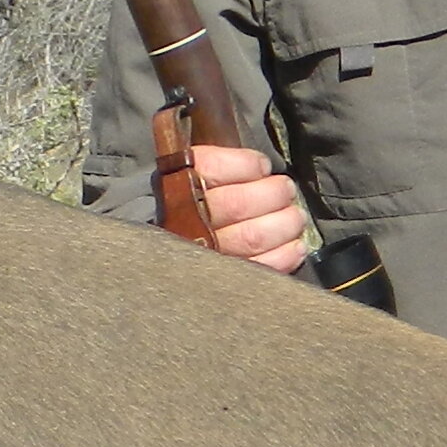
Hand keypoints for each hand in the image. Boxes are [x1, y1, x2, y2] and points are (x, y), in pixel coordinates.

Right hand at [165, 139, 311, 272]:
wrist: (151, 264)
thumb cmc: (176, 211)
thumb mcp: (186, 179)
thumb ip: (215, 167)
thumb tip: (258, 165)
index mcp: (172, 189)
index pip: (211, 169)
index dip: (246, 165)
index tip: (262, 166)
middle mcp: (185, 223)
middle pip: (238, 204)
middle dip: (273, 193)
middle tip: (286, 190)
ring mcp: (206, 255)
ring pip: (253, 237)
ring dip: (284, 224)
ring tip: (294, 217)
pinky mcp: (225, 281)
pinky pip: (258, 268)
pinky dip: (284, 256)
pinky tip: (294, 246)